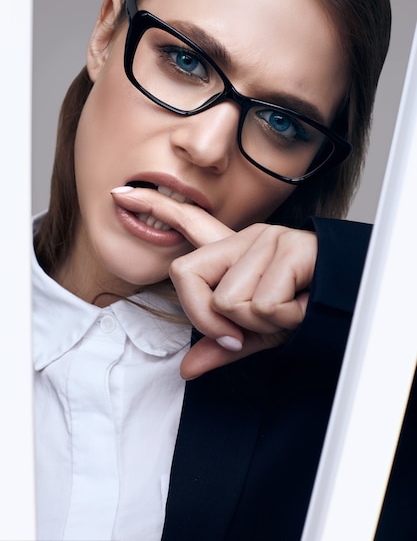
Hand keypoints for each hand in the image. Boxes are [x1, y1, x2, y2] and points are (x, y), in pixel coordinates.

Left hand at [111, 188, 317, 378]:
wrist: (348, 298)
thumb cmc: (302, 308)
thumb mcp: (256, 331)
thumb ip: (220, 344)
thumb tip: (186, 369)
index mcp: (233, 253)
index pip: (188, 224)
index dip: (154, 207)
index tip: (120, 194)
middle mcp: (244, 238)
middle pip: (185, 275)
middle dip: (206, 317)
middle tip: (239, 331)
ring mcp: (264, 240)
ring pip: (227, 300)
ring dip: (257, 322)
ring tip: (286, 309)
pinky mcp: (287, 248)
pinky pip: (260, 304)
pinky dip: (281, 319)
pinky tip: (300, 304)